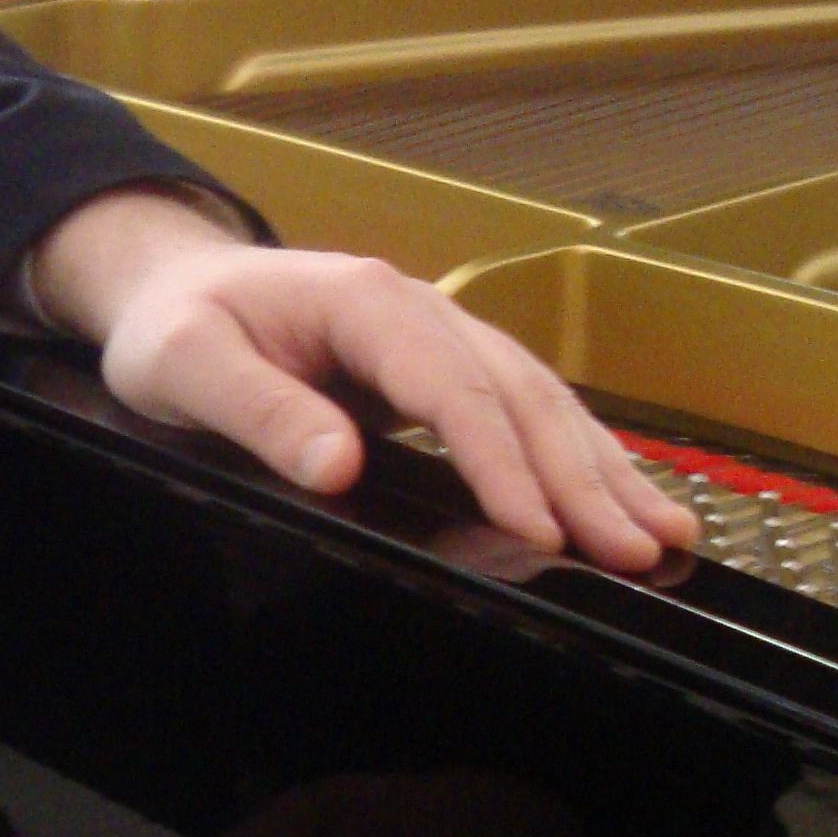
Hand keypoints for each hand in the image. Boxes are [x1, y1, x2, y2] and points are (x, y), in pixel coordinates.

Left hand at [21, 190, 698, 572]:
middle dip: (581, 477)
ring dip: (603, 470)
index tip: (538, 529)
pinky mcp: (445, 367)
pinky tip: (625, 500)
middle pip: (518, 395)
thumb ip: (258, 411)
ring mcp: (442, 335)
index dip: (499, 461)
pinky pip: (524, 410)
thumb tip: (338, 465)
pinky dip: (580, 457)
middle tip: (635, 551)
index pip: (451, 389)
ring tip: (664, 536)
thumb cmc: (173, 328)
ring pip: (540, 401)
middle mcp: (421, 311)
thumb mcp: (185, 366)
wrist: (172, 285)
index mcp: (365, 302)